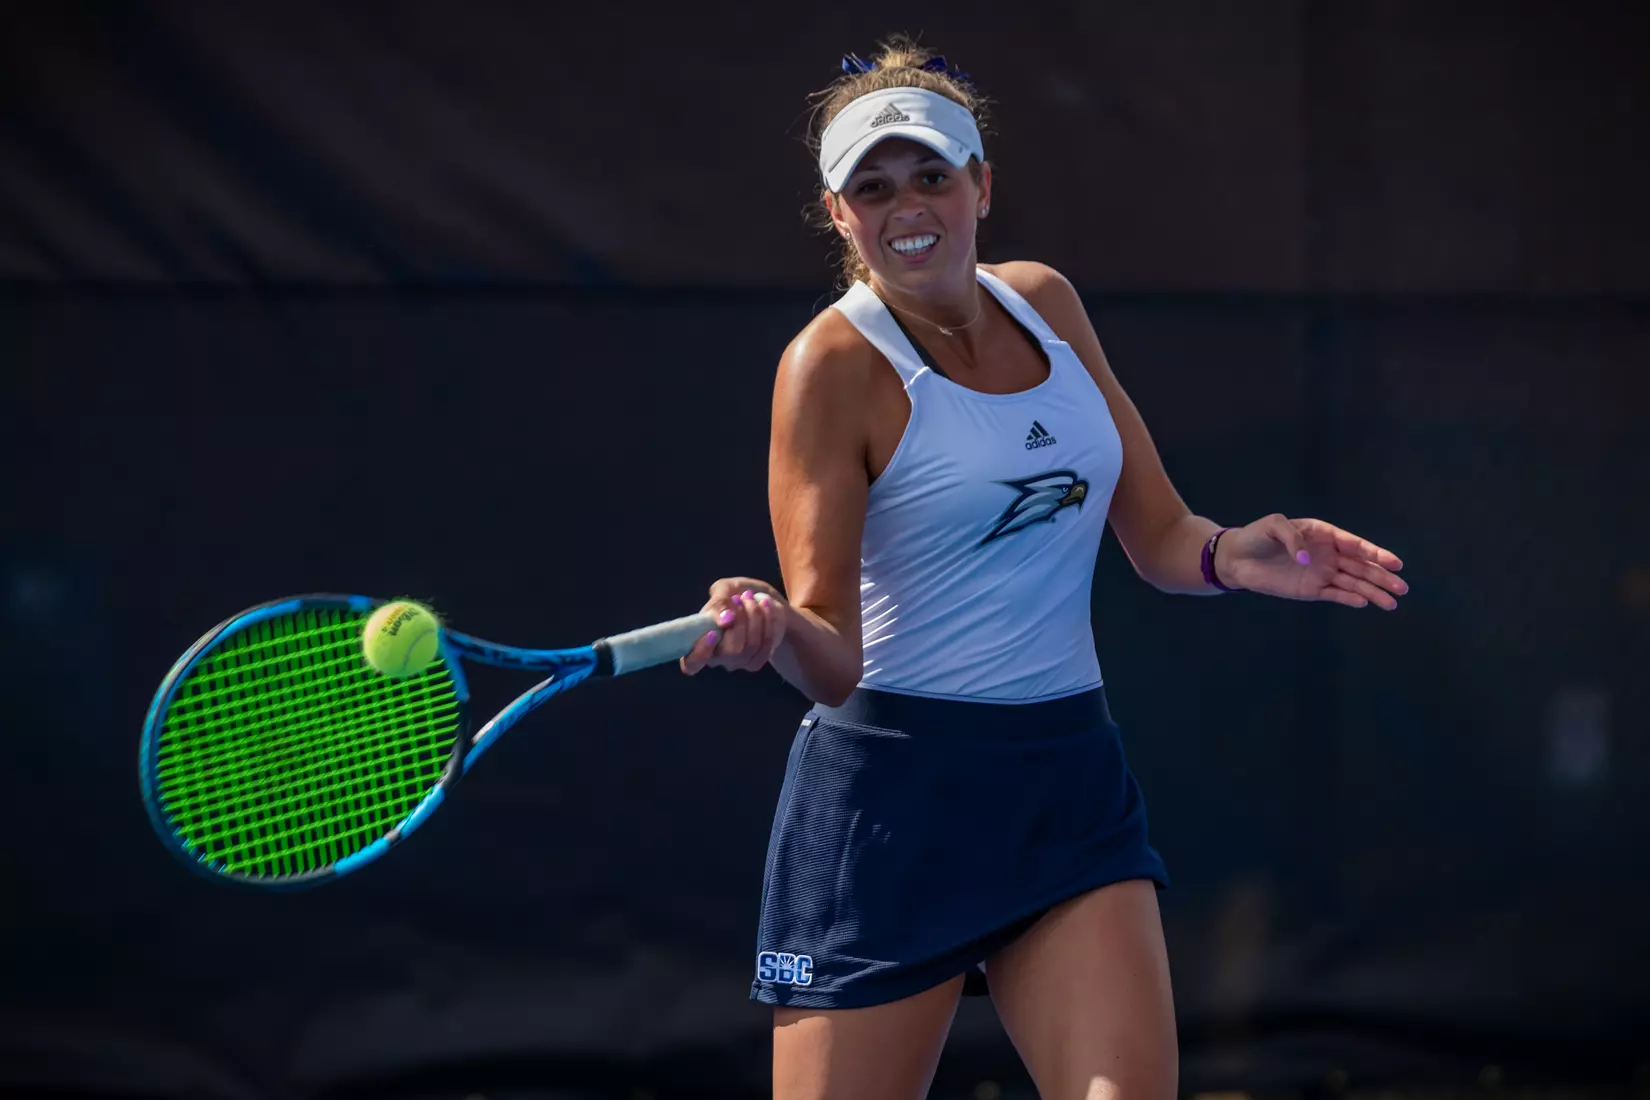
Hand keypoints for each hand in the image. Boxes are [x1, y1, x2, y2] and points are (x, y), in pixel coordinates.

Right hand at [680, 577, 788, 674]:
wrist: (760, 599)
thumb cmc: (734, 594)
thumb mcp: (723, 589)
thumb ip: (719, 602)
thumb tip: (724, 620)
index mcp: (695, 642)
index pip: (692, 663)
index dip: (700, 653)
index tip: (712, 632)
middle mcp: (714, 658)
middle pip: (730, 651)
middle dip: (740, 620)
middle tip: (740, 598)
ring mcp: (735, 663)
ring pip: (750, 647)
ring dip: (755, 617)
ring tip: (751, 598)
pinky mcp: (755, 661)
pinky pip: (765, 646)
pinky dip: (768, 622)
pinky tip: (765, 604)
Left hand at [1217, 514, 1407, 609]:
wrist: (1237, 558)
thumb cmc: (1256, 536)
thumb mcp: (1273, 526)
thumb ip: (1292, 538)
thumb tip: (1307, 561)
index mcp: (1324, 534)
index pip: (1355, 545)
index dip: (1376, 553)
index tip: (1394, 563)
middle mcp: (1328, 554)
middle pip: (1361, 566)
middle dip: (1382, 576)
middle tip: (1403, 587)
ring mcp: (1321, 573)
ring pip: (1353, 583)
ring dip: (1372, 592)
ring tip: (1392, 603)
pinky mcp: (1312, 589)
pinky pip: (1335, 594)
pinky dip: (1349, 599)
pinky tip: (1365, 603)